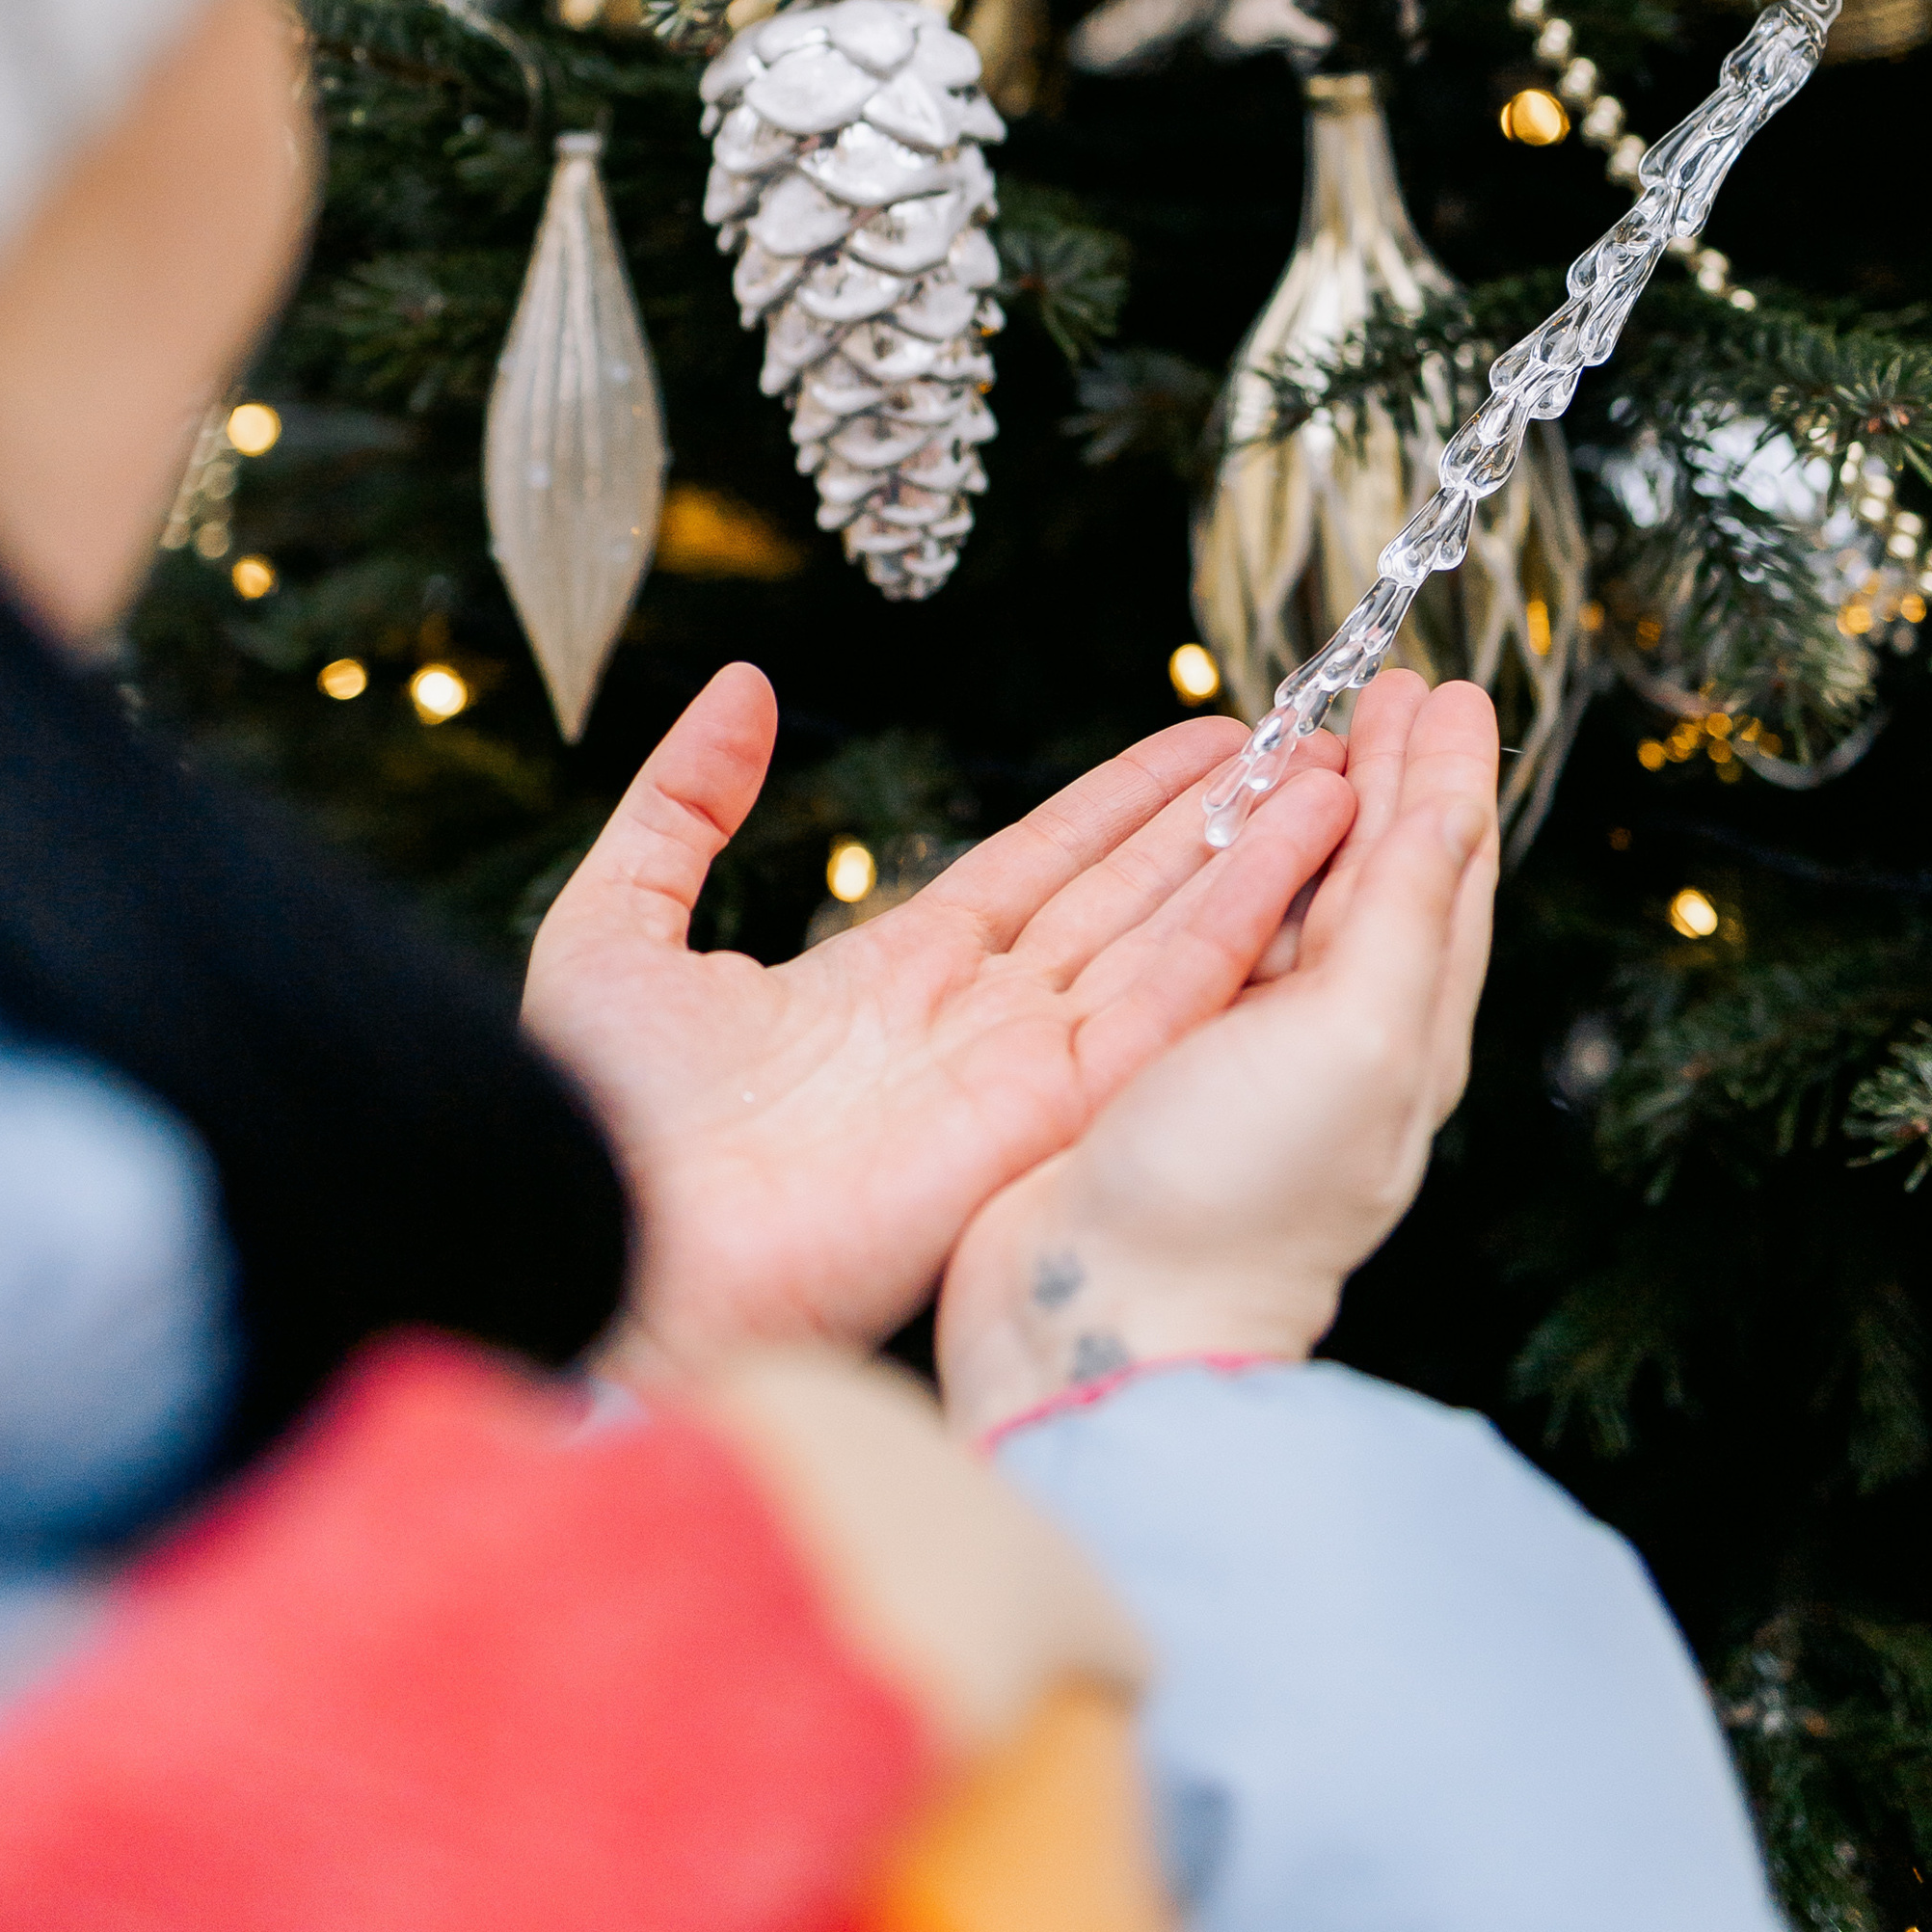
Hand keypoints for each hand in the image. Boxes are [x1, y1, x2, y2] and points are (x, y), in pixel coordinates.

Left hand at [522, 663, 1359, 1370]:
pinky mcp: (1046, 1118)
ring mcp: (1017, 1074)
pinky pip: (1163, 1007)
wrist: (604, 1243)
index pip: (1035, 868)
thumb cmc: (592, 1120)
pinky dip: (1240, 929)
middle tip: (1309, 741)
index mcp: (885, 985)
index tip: (1204, 738)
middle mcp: (970, 1029)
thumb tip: (742, 689)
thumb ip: (685, 803)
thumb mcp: (621, 923)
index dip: (1120, 801)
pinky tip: (1301, 858)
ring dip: (1255, 859)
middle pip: (1124, 896)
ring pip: (1165, 941)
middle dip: (1216, 821)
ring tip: (1339, 775)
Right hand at [933, 670, 1498, 1440]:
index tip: (1443, 687)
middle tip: (1387, 686)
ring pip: (1297, 899)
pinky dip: (1224, 868)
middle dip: (1390, 778)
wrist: (1103, 1319)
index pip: (1447, 874)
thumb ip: (1405, 914)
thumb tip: (1450, 798)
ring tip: (1304, 734)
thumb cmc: (1239, 1195)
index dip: (1448, 775)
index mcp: (1406, 1034)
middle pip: (1380, 876)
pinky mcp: (1162, 1062)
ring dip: (1308, 811)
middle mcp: (1337, 1039)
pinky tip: (1199, 844)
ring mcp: (1248, 1051)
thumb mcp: (1357, 1037)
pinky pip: (1210, 935)